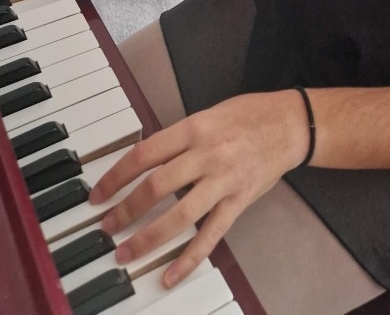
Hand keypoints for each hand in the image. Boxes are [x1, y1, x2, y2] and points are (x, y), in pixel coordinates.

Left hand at [90, 90, 312, 287]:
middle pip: (157, 186)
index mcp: (194, 128)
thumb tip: (146, 162)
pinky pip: (211, 235)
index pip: (145, 154)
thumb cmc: (248, 115)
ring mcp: (224, 181)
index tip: (99, 193)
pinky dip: (189, 258)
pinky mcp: (239, 202)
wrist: (289, 123)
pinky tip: (170, 274)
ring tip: (126, 252)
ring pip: (180, 215)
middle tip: (106, 226)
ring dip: (149, 237)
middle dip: (126, 209)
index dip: (117, 176)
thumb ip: (179, 139)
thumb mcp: (208, 115)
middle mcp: (207, 154)